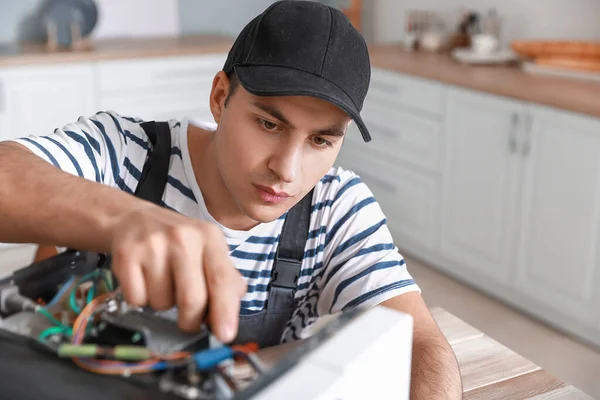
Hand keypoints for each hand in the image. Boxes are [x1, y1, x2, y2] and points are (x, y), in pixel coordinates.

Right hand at [110, 206, 246, 341]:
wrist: (135, 221)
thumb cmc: (179, 244)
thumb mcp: (209, 252)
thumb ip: (225, 281)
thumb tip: (229, 317)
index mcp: (210, 237)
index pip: (221, 279)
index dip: (225, 310)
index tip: (225, 335)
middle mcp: (183, 237)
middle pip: (192, 299)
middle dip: (191, 321)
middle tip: (189, 321)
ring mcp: (152, 245)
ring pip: (162, 303)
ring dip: (164, 304)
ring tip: (163, 283)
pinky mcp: (126, 255)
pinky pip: (137, 300)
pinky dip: (141, 300)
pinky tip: (144, 280)